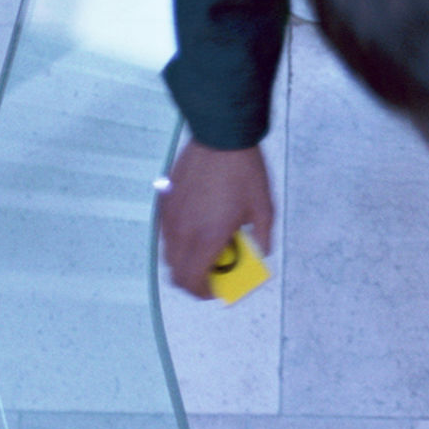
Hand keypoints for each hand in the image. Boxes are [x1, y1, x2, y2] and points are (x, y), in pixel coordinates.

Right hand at [158, 139, 274, 299]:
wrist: (220, 136)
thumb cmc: (244, 171)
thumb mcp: (264, 207)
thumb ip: (262, 236)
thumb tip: (262, 252)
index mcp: (207, 237)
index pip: (193, 280)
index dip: (203, 292)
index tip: (216, 289)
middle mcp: (183, 231)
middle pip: (177, 272)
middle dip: (193, 279)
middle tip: (212, 272)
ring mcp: (170, 216)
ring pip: (169, 253)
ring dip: (186, 258)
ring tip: (208, 247)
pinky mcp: (164, 201)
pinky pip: (167, 231)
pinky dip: (180, 238)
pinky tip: (199, 224)